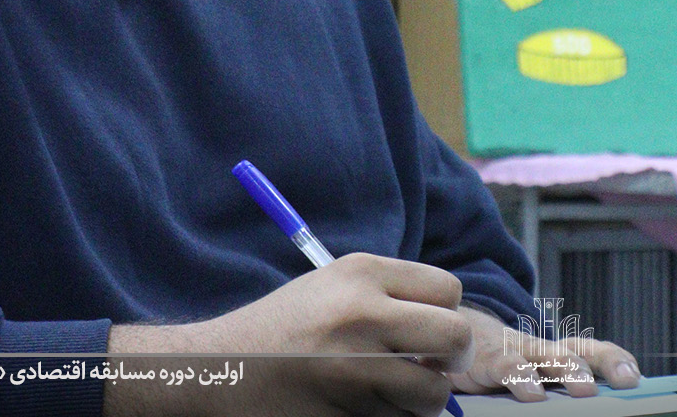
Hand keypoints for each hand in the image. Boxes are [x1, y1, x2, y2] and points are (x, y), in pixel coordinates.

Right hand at [104, 253, 471, 416]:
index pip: (448, 290)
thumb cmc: (281, 327)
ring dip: (420, 400)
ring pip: (431, 394)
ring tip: (391, 393)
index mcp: (361, 274)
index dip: (449, 316)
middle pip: (454, 338)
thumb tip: (449, 322)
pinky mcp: (346, 412)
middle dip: (452, 360)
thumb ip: (390, 294)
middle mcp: (363, 315)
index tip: (436, 334)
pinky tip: (365, 407)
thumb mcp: (332, 285)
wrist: (221, 368)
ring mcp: (354, 368)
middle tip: (435, 369)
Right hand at [450, 305, 639, 400]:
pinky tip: (533, 396)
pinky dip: (521, 378)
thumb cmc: (501, 368)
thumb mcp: (534, 379)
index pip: (596, 351)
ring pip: (548, 355)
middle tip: (625, 384)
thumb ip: (561, 394)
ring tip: (587, 390)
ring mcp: (517, 351)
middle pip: (579, 350)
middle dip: (604, 364)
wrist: (452, 339)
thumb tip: (597, 406)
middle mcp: (543, 350)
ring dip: (570, 369)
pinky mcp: (488, 360)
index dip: (617, 361)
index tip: (636, 379)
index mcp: (558, 354)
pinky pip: (507, 366)